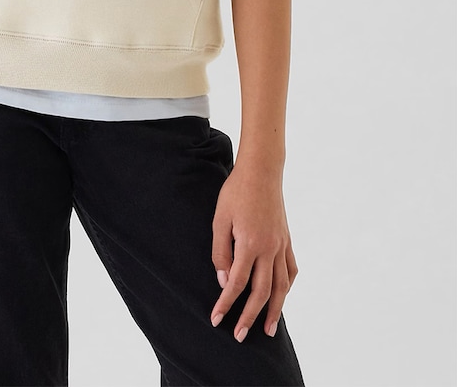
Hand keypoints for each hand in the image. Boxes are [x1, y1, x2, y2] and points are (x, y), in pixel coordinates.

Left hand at [209, 161, 297, 341]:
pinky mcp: (287, 240)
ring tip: (269, 330)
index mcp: (250, 244)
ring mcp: (281, 245)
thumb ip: (221, 252)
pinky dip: (287, 287)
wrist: (261, 171)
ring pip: (281, 287)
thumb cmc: (236, 192)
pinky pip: (290, 270)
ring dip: (275, 311)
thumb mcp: (220, 219)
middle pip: (261, 292)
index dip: (226, 304)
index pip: (236, 283)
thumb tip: (223, 281)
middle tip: (240, 336)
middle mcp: (269, 249)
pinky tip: (282, 296)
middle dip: (249, 316)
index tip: (216, 319)